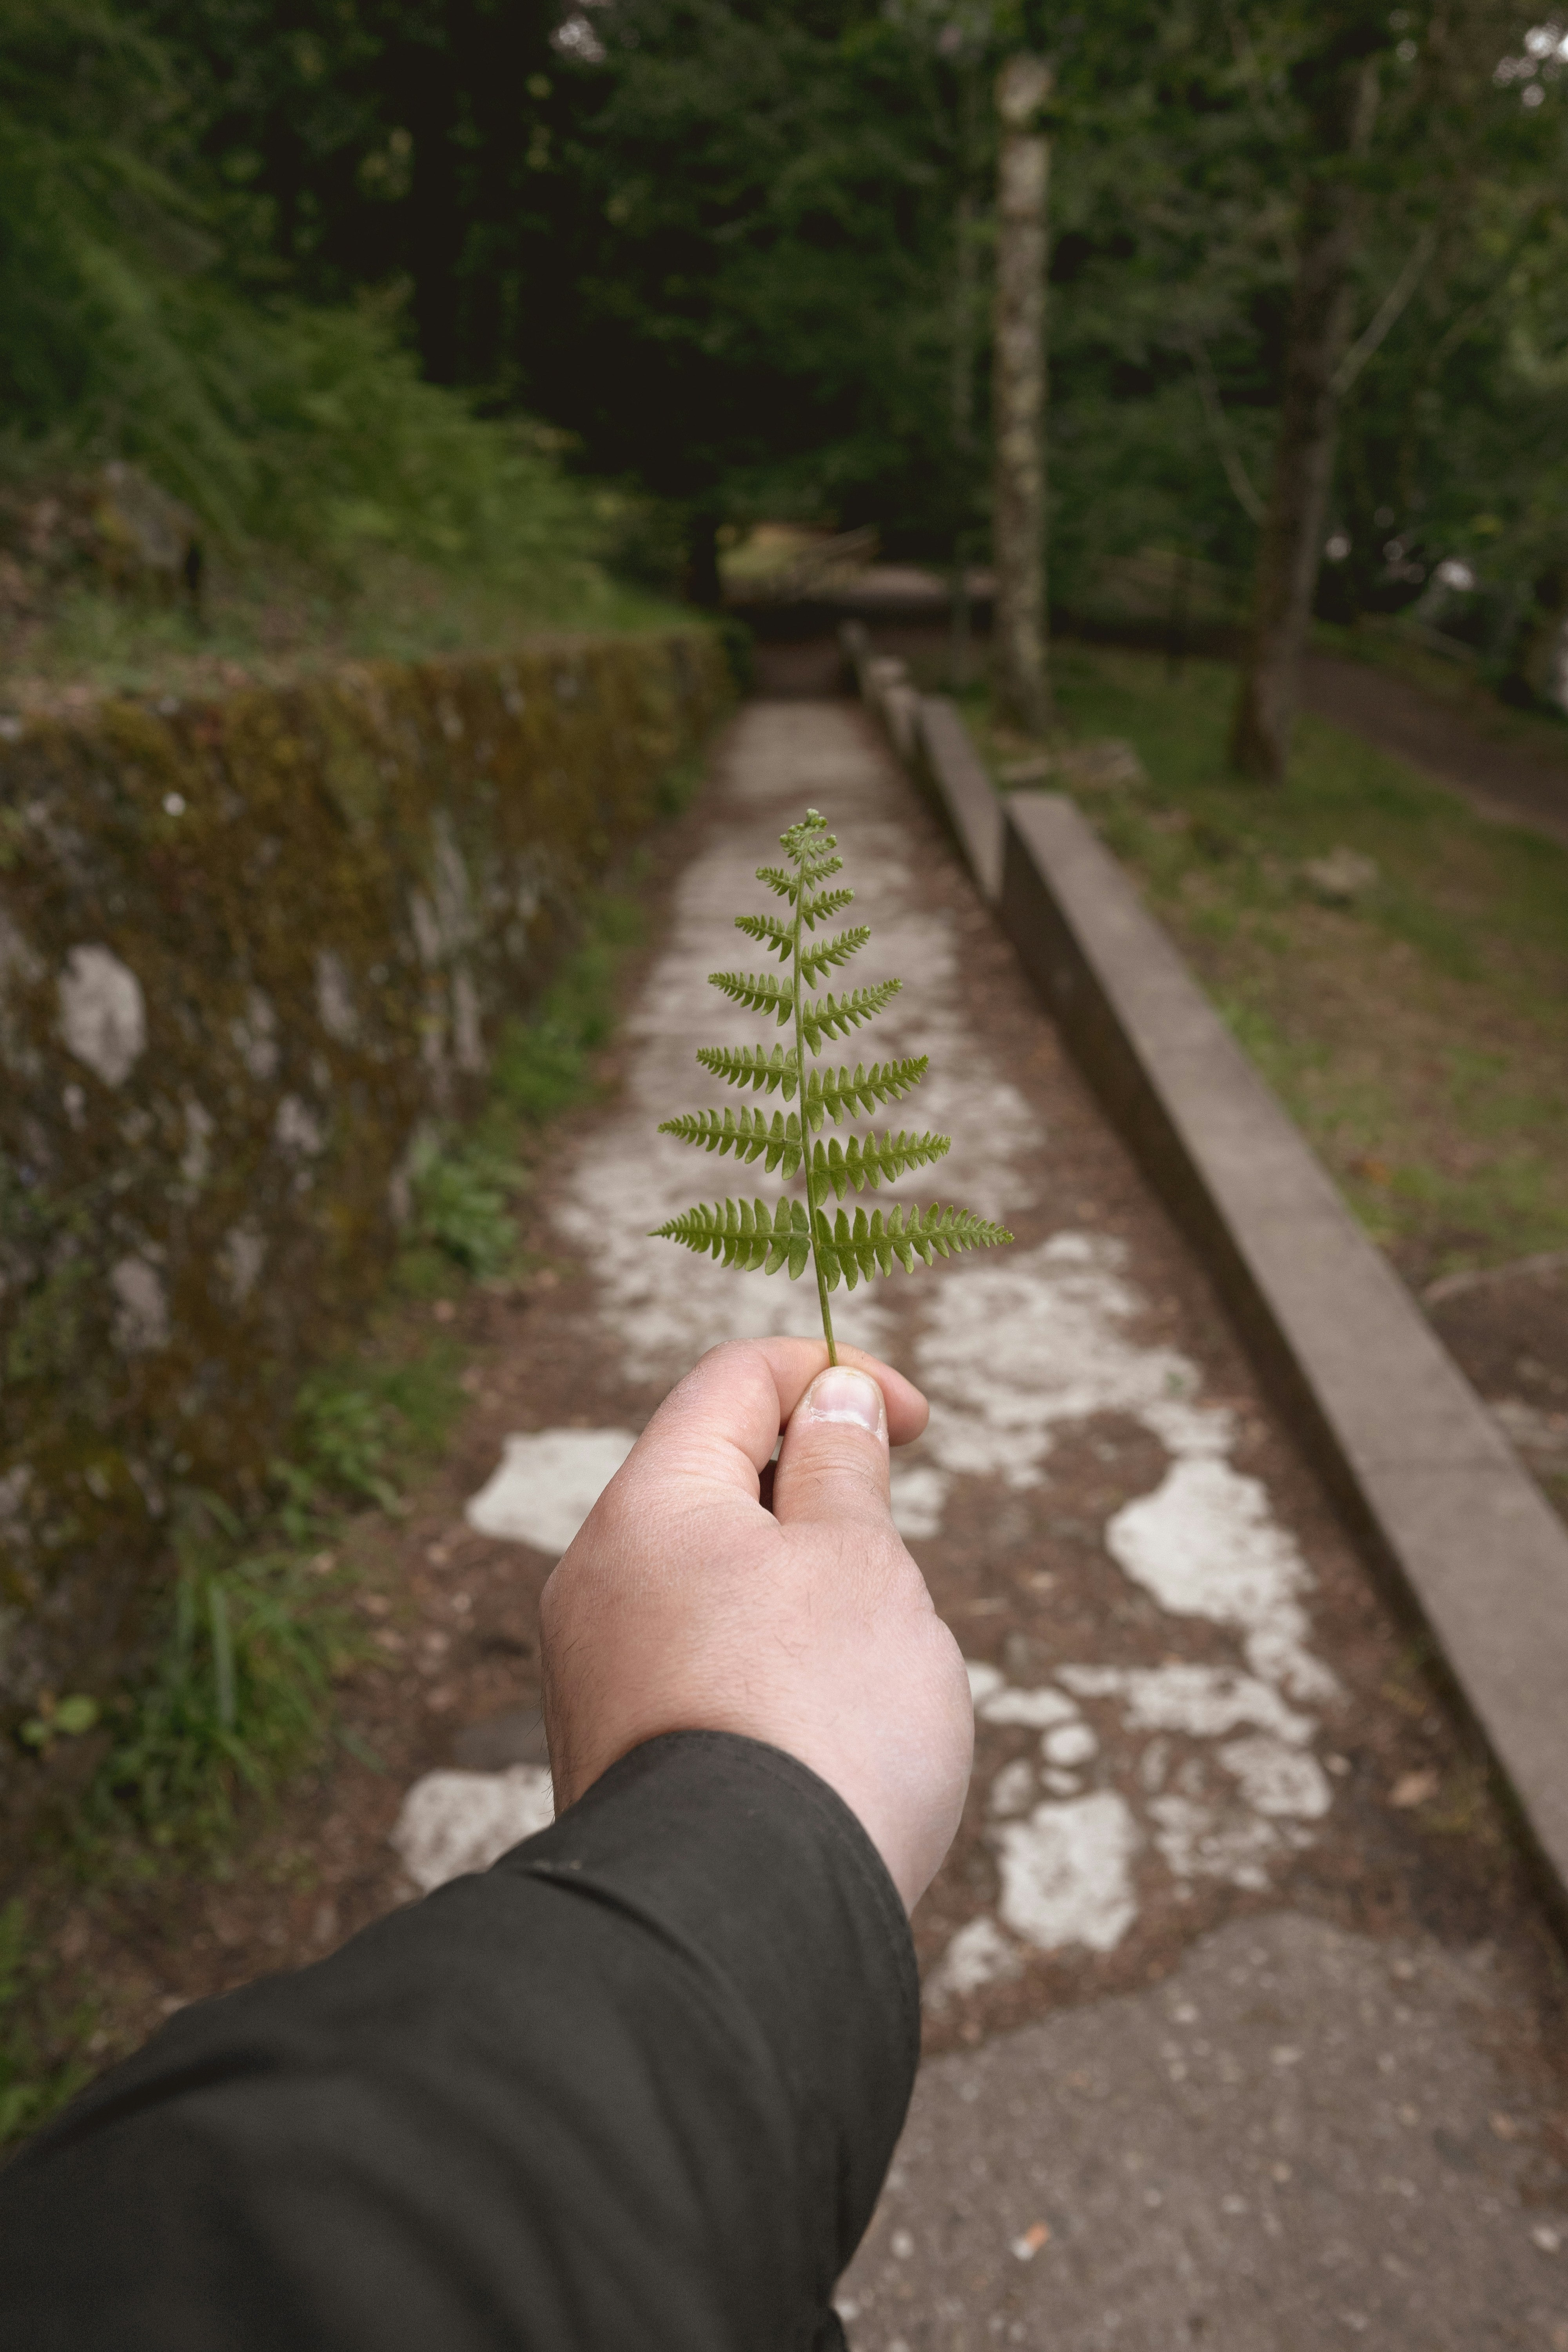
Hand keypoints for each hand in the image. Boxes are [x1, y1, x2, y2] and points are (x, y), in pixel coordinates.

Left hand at [539, 1339, 972, 1911]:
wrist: (746, 1928)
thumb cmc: (821, 1720)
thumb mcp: (860, 1561)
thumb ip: (842, 1467)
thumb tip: (826, 1401)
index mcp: (648, 1507)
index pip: (733, 1381)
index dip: (831, 1373)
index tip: (915, 1422)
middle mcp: (598, 1580)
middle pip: (720, 1485)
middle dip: (825, 1507)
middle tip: (892, 1583)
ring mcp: (598, 1673)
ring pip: (723, 1586)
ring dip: (811, 1603)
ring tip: (865, 1688)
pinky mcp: (619, 1752)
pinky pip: (707, 1669)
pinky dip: (776, 1675)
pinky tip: (827, 1747)